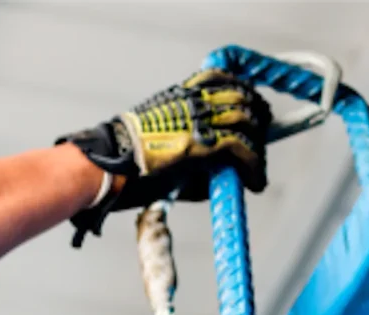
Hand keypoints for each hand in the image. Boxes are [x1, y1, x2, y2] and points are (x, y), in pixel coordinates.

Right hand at [58, 69, 271, 244]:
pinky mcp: (201, 143)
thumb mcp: (159, 146)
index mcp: (179, 96)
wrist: (104, 167)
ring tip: (258, 167)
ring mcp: (197, 120)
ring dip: (258, 145)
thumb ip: (188, 154)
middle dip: (258, 117)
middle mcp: (192, 101)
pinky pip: (241, 148)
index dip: (243, 94)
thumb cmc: (121, 164)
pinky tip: (255, 181)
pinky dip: (254, 165)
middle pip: (241, 97)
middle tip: (264, 137)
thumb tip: (216, 174)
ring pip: (246, 121)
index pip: (222, 80)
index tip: (253, 109)